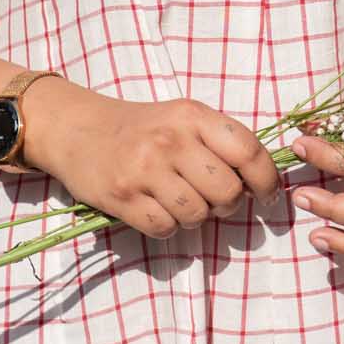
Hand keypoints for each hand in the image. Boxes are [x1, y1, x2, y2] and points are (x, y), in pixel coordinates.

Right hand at [25, 85, 283, 241]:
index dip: (266, 179)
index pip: (248, 151)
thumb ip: (219, 142)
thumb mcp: (181, 118)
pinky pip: (165, 228)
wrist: (77, 129)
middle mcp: (171, 140)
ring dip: (195, 217)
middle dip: (227, 204)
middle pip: (227, 191)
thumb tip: (260, 182)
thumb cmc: (140, 128)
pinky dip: (166, 226)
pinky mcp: (122, 196)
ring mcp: (145, 169)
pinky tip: (155, 209)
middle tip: (214, 200)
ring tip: (180, 202)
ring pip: (197, 215)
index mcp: (192, 116)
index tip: (266, 195)